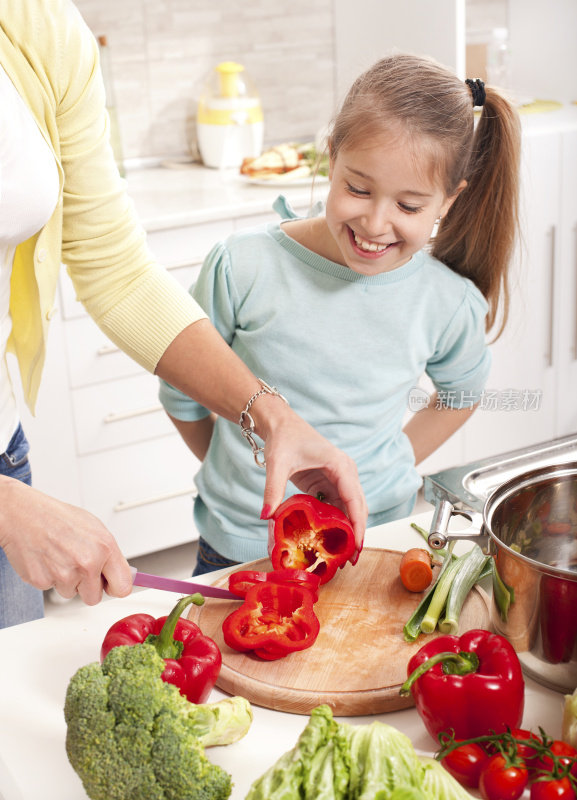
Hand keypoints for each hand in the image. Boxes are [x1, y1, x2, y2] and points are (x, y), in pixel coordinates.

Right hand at [0, 477, 132, 604]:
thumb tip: (122, 573)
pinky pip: (52, 589)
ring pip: (72, 594)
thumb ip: (109, 554)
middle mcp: (87, 563)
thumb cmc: (58, 518)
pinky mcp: (43, 582)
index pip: (123, 587)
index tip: (112, 586)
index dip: (116, 588)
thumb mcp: (94, 528)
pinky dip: (50, 578)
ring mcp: (64, 575)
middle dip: (88, 587)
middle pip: (95, 597)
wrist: (24, 514)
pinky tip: (48, 559)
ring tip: (60, 557)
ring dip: (67, 581)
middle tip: (79, 567)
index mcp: (104, 548)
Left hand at [254, 400, 367, 561]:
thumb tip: (266, 516)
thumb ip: (273, 490)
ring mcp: (340, 478)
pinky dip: (337, 522)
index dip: (357, 525)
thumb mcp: (277, 464)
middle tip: (349, 560)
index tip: (356, 547)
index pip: (354, 500)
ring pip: (351, 509)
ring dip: (348, 530)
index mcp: (340, 466)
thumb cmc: (283, 438)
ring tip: (341, 556)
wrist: (280, 424)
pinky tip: (330, 539)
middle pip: (358, 507)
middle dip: (356, 533)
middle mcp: (346, 472)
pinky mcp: (331, 483)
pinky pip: (338, 506)